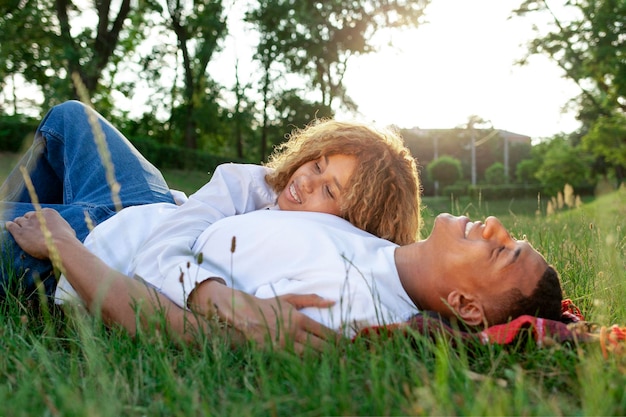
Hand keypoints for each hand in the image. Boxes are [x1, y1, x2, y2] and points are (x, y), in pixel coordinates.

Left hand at [6, 208, 75, 259]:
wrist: (60, 246)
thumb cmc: (67, 239)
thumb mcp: (67, 229)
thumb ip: (60, 226)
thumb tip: (63, 230)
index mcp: (48, 213)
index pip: (39, 213)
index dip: (38, 219)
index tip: (38, 224)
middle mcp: (37, 215)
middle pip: (28, 216)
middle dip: (28, 221)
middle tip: (28, 227)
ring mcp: (27, 223)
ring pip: (19, 220)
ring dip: (18, 224)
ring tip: (17, 226)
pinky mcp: (20, 232)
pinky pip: (11, 226)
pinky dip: (10, 226)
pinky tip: (9, 226)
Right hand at [189, 281, 338, 352]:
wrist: (243, 314)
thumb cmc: (268, 305)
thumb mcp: (290, 298)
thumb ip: (312, 299)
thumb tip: (332, 302)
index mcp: (298, 318)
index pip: (324, 332)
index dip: (338, 339)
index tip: (346, 342)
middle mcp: (292, 333)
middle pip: (320, 347)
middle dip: (334, 351)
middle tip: (345, 354)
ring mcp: (283, 345)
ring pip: (309, 357)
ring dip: (322, 359)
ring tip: (333, 360)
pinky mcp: (274, 354)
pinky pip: (294, 361)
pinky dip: (305, 363)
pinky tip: (313, 363)